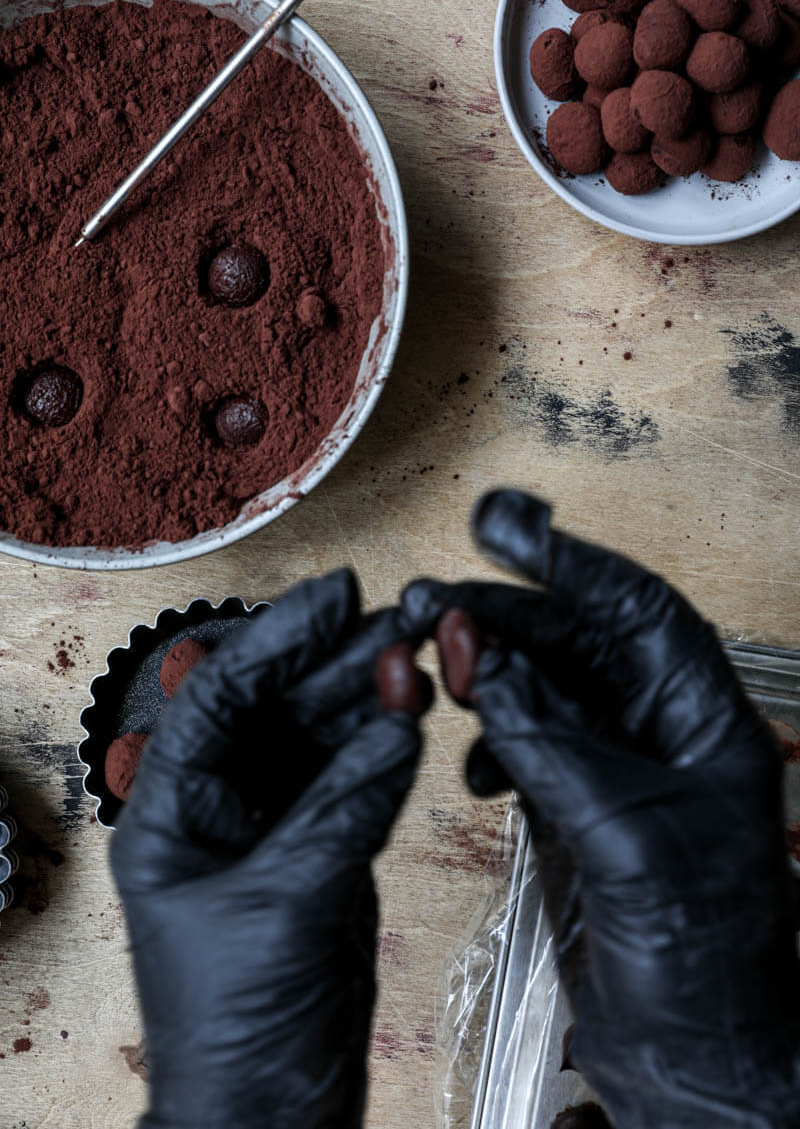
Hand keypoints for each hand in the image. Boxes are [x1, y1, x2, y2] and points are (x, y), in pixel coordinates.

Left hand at [111, 569, 424, 1128]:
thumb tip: (397, 721)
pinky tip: (416, 717)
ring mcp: (274, 826)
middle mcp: (220, 806)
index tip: (336, 597)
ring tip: (418, 658)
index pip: (223, 694)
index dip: (279, 637)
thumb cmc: (235, 1025)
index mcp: (173, 809)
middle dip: (336, 662)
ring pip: (322, 737)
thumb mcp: (287, 901)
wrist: (271, 1116)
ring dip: (368, 698)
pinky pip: (356, 780)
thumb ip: (345, 806)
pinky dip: (387, 748)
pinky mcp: (322, 851)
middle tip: (397, 622)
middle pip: (279, 707)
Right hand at [403, 490, 799, 1128]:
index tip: (504, 527)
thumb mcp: (628, 836)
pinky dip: (490, 739)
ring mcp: (616, 770)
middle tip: (427, 602)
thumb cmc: (707, 960)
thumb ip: (554, 747)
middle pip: (576, 642)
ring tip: (432, 667)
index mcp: (703, 720)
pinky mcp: (578, 809)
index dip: (569, 562)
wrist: (697, 1063)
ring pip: (543, 690)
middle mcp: (662, 733)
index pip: (636, 610)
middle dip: (503, 617)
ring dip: (487, 674)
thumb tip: (489, 674)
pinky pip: (524, 744)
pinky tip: (473, 761)